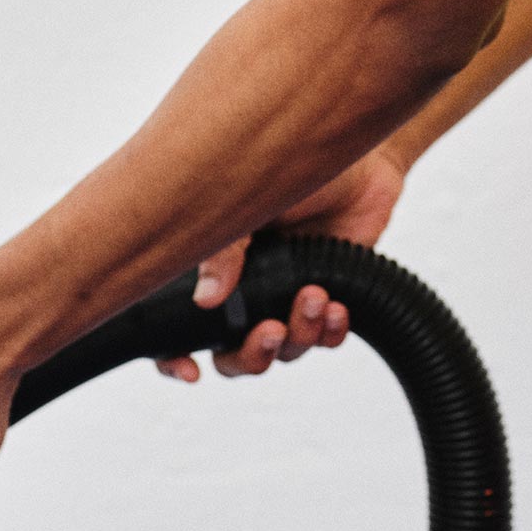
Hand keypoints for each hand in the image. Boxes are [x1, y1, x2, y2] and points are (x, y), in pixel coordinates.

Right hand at [156, 143, 407, 383]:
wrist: (357, 160)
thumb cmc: (289, 163)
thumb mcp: (244, 197)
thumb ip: (223, 245)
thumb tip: (206, 298)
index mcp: (216, 271)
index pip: (178, 330)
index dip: (175, 359)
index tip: (191, 370)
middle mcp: (248, 292)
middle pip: (235, 357)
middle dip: (252, 356)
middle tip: (270, 331)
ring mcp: (288, 297)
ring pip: (284, 350)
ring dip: (299, 334)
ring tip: (315, 295)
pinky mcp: (329, 298)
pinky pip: (325, 338)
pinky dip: (330, 332)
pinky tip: (336, 308)